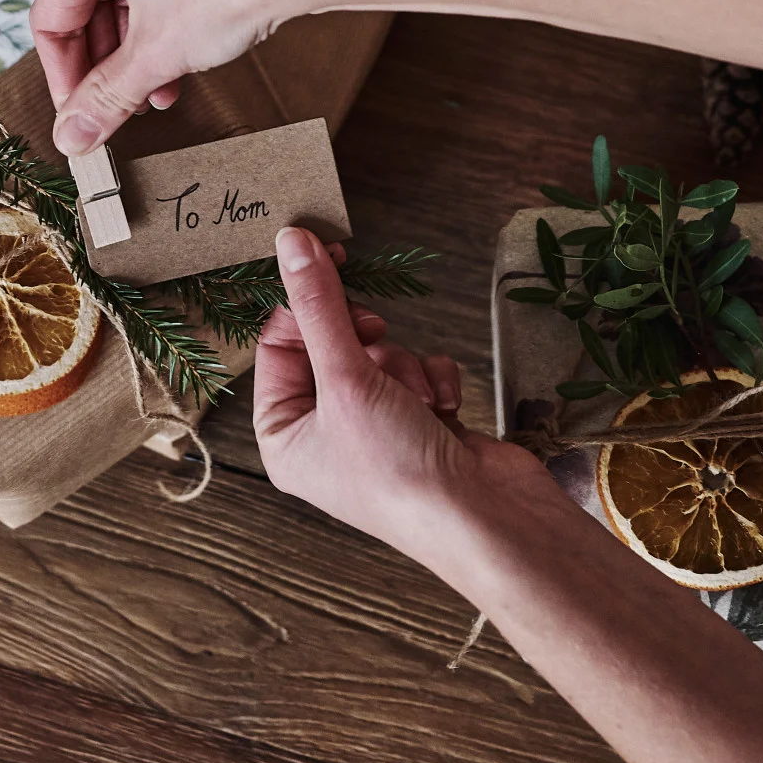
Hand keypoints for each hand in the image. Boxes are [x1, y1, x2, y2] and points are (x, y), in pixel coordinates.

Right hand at [32, 0, 323, 153]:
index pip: (50, 17)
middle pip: (88, 2)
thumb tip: (70, 138)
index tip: (79, 115)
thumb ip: (105, 99)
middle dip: (107, 63)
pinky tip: (187, 55)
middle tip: (123, 108)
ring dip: (138, 46)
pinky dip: (165, 15)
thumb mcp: (158, 56)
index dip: (62, 76)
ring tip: (162, 92)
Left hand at [254, 226, 556, 584]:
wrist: (486, 522)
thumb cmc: (398, 470)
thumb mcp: (347, 378)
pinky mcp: (421, 424)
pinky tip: (445, 409)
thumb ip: (319, 304)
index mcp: (284, 435)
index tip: (330, 259)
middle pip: (330, 343)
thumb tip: (290, 240)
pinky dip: (435, 380)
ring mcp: (375, 430)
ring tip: (417, 399)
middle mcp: (324, 435)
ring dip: (404, 365)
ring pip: (380, 354)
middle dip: (363, 339)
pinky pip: (419, 370)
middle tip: (376, 333)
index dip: (303, 303)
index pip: (276, 342)